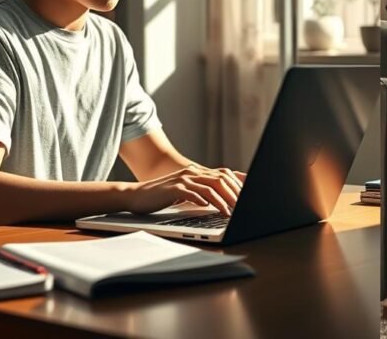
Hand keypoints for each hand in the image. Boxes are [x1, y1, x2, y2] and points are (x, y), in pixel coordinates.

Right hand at [124, 165, 246, 215]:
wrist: (135, 195)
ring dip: (222, 200)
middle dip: (235, 193)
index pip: (224, 174)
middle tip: (244, 206)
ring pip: (210, 187)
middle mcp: (192, 173)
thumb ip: (200, 192)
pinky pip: (192, 193)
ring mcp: (183, 179)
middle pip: (221, 179)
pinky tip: (209, 209)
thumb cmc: (161, 197)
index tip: (251, 193)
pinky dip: (203, 201)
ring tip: (230, 212)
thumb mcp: (184, 192)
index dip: (239, 182)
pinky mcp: (173, 188)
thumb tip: (220, 202)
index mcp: (197, 173)